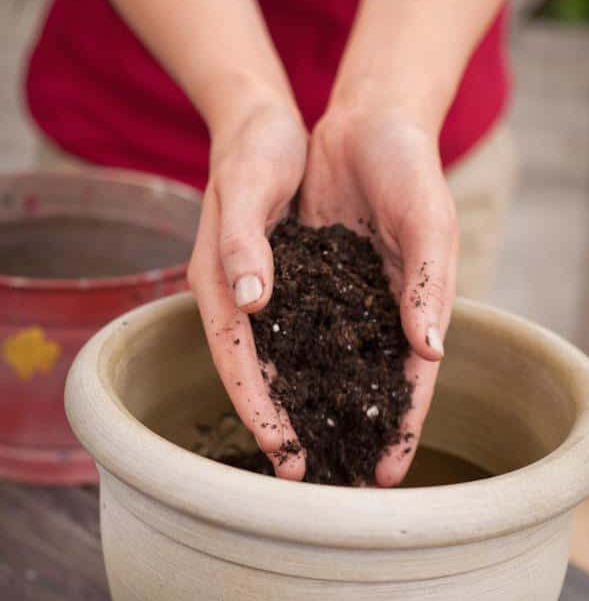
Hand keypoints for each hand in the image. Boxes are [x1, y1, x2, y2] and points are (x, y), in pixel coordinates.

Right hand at [188, 93, 307, 479]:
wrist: (265, 123)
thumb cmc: (252, 150)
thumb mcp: (244, 186)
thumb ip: (242, 244)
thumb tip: (252, 304)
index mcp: (221, 284)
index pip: (237, 359)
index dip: (257, 408)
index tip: (281, 452)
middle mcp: (244, 299)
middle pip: (261, 375)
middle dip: (284, 426)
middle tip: (309, 477)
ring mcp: (271, 296)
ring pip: (289, 364)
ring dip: (311, 407)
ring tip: (341, 451)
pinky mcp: (298, 286)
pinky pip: (314, 336)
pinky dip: (331, 368)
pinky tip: (356, 392)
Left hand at [300, 105, 457, 485]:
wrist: (366, 125)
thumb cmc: (411, 170)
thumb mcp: (428, 221)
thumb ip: (430, 284)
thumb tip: (429, 352)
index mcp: (416, 307)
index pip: (410, 381)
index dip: (401, 428)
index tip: (387, 477)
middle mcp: (376, 313)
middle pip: (363, 386)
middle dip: (351, 435)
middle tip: (332, 485)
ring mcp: (339, 299)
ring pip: (324, 365)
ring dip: (313, 408)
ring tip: (295, 454)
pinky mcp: (306, 279)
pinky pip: (292, 326)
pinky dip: (282, 360)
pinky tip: (265, 392)